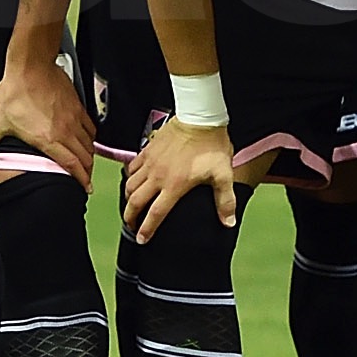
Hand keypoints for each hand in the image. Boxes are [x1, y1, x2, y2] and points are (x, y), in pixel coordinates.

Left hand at [0, 51, 94, 188]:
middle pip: (85, 157)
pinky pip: (90, 127)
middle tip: (85, 180)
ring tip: (86, 163)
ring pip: (90, 143)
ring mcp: (74, 118)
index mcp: (48, 139)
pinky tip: (87, 139)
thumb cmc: (14, 92)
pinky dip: (91, 137)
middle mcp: (65, 131)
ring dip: (90, 156)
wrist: (30, 65)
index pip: (72, 164)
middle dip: (87, 171)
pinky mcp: (77, 106)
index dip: (81, 179)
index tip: (85, 187)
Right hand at [122, 115, 236, 242]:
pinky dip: (129, 177)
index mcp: (174, 186)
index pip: (155, 213)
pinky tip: (132, 180)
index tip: (142, 239)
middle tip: (131, 225)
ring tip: (130, 205)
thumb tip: (228, 223)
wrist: (199, 117)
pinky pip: (132, 167)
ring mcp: (150, 162)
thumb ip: (225, 201)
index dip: (147, 229)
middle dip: (130, 217)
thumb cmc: (211, 146)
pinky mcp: (148, 150)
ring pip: (130, 185)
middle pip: (135, 201)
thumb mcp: (223, 175)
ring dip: (128, 198)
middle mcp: (158, 176)